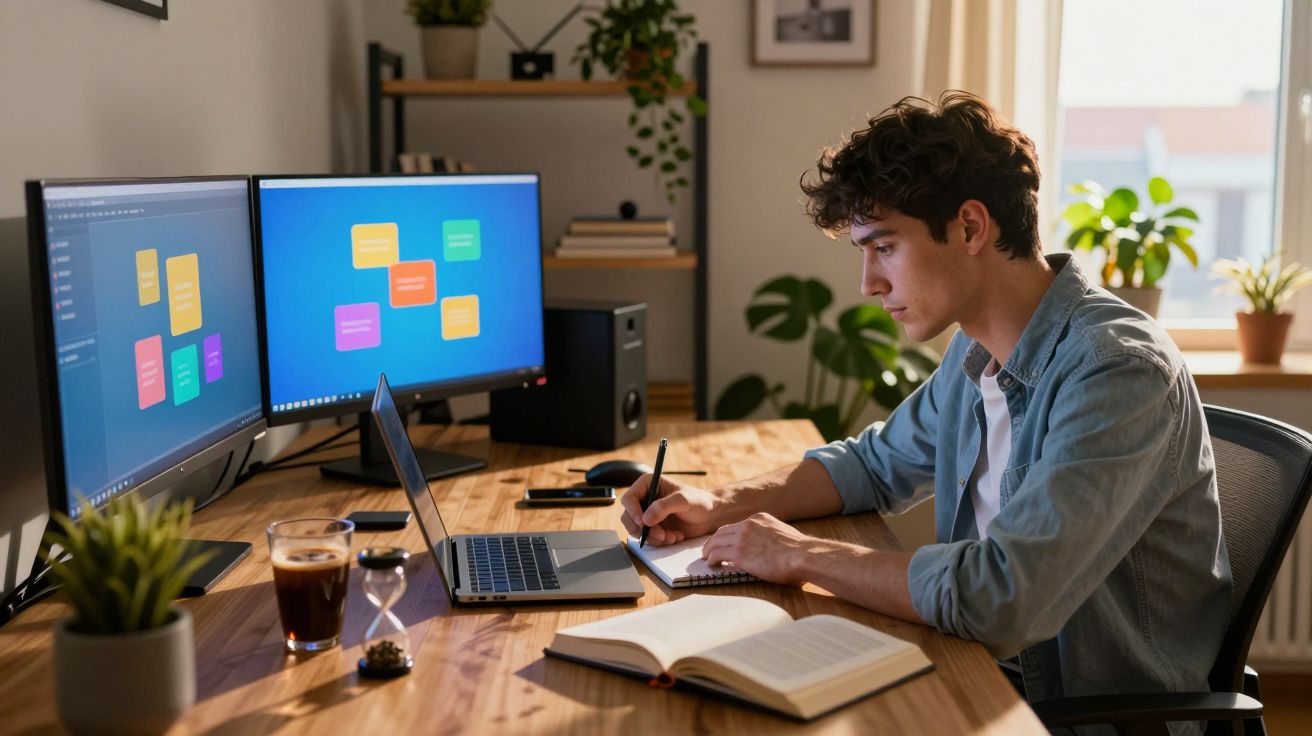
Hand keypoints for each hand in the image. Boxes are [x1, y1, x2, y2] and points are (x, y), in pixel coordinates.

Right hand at [619, 474, 723, 545]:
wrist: (710, 516)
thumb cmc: (699, 502)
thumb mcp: (683, 500)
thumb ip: (664, 506)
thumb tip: (646, 518)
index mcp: (648, 484)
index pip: (629, 498)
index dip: (632, 511)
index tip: (643, 523)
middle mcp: (645, 499)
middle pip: (628, 517)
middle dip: (643, 530)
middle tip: (660, 535)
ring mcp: (648, 514)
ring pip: (637, 530)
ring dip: (653, 537)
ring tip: (671, 536)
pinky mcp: (653, 527)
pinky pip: (647, 539)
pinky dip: (660, 541)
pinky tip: (675, 537)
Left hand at [700, 512, 817, 584]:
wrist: (803, 556)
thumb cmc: (800, 551)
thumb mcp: (783, 534)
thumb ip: (771, 536)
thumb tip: (768, 548)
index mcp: (759, 518)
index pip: (736, 525)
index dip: (727, 534)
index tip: (723, 541)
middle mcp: (748, 524)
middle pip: (722, 531)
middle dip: (713, 541)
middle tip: (708, 549)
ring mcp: (742, 538)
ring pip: (716, 542)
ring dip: (708, 550)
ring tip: (706, 557)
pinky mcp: (738, 553)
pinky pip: (717, 554)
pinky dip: (711, 559)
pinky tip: (710, 564)